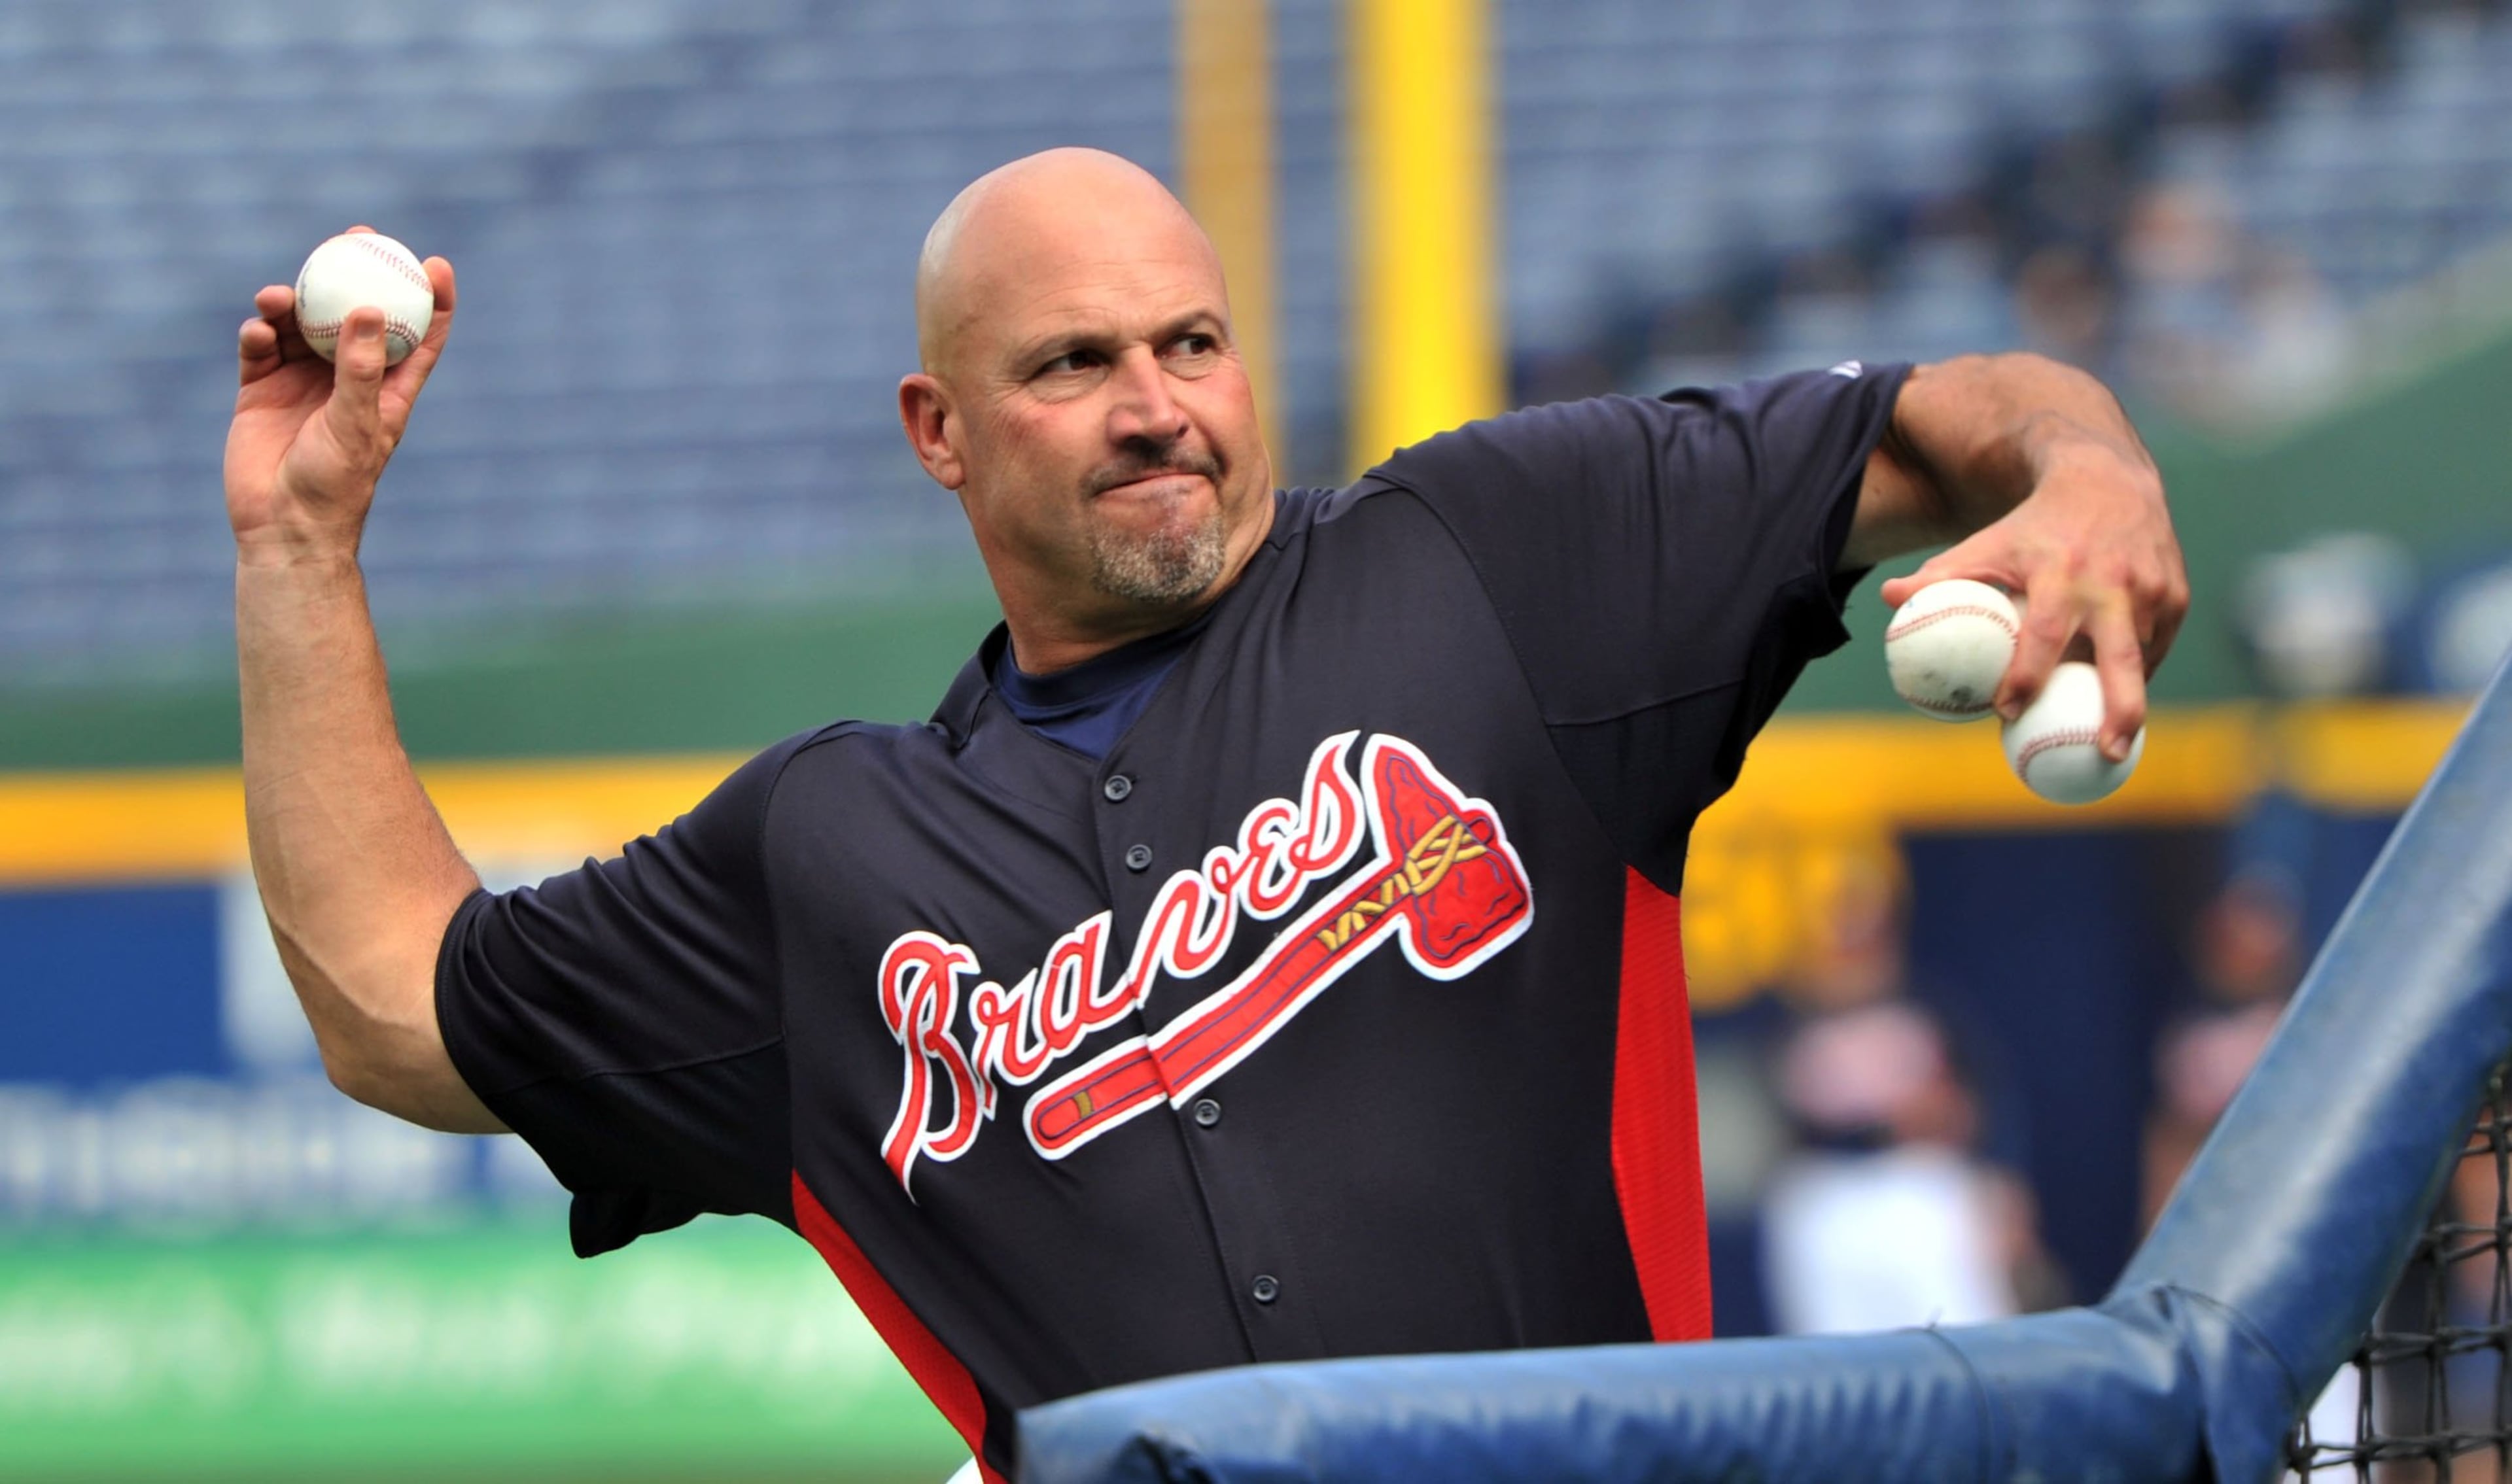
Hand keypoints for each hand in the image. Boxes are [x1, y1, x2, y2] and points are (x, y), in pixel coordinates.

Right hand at [224, 227, 454, 565]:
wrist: (282, 525)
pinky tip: (258, 330)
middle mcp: (347, 378)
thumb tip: (369, 308)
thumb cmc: (335, 483)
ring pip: (302, 323)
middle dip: (356, 273)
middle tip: (351, 236)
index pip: (418, 335)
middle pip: (357, 312)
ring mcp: (302, 381)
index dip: (431, 299)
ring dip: (293, 301)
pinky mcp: (261, 389)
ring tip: (278, 297)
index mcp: (386, 388)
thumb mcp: (356, 424)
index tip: (432, 261)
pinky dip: (259, 332)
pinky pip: (261, 347)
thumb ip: (361, 368)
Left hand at [1879, 447, 2186, 759]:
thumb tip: (1888, 598)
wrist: (2108, 480)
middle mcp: (2113, 583)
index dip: (2026, 676)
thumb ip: (1941, 575)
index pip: (2044, 634)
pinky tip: (2119, 694)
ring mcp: (2152, 590)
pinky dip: (2137, 672)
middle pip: (2118, 658)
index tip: (2006, 712)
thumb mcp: (1987, 542)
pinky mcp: (2177, 595)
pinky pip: (2156, 648)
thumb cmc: (2035, 526)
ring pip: (2139, 659)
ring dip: (2123, 698)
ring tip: (2108, 740)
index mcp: (2061, 571)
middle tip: (2106, 753)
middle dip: (2119, 711)